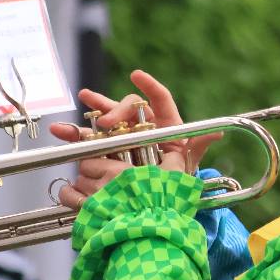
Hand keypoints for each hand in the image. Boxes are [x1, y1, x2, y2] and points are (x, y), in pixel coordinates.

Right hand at [50, 70, 220, 208]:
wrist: (157, 204)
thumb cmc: (175, 181)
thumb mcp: (186, 164)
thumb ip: (198, 146)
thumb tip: (217, 134)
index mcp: (165, 126)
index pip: (160, 101)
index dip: (151, 86)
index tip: (136, 74)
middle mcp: (142, 128)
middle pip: (126, 108)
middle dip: (114, 110)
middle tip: (106, 123)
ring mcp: (122, 138)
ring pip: (104, 120)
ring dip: (88, 116)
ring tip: (74, 114)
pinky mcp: (106, 151)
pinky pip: (89, 140)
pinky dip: (74, 136)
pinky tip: (62, 133)